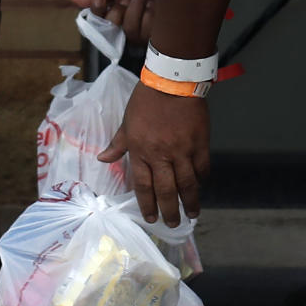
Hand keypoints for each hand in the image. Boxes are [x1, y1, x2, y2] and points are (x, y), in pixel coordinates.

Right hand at [70, 0, 155, 46]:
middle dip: (116, 8)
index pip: (96, 19)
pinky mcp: (150, 37)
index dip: (96, 11)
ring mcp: (138, 31)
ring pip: (123, 27)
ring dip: (133, 6)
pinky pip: (138, 28)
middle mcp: (123, 23)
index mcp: (113, 10)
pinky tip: (153, 3)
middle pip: (107, 26)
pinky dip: (144, 11)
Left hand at [98, 83, 209, 226]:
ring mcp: (182, 150)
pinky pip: (202, 167)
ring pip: (187, 183)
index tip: (151, 217)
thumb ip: (118, 144)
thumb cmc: (146, 100)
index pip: (143, 185)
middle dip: (169, 210)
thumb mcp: (127, 122)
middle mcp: (161, 154)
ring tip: (191, 214)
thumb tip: (103, 159)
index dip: (147, 204)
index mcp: (140, 150)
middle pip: (165, 190)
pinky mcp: (200, 143)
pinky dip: (202, 179)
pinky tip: (201, 186)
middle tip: (172, 223)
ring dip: (189, 201)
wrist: (172, 81)